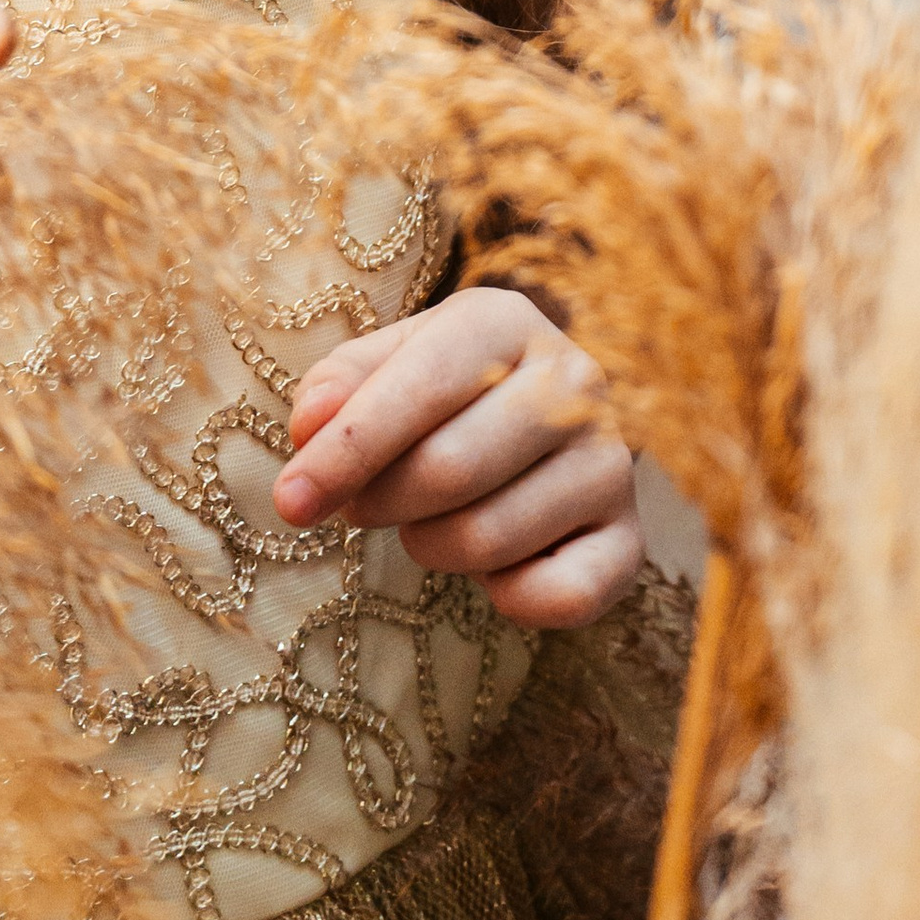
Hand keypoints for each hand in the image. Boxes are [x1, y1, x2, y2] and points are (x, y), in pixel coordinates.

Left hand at [272, 287, 643, 629]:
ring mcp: (611, 462)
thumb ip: (340, 384)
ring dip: (431, 547)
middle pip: (451, 470)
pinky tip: (492, 567)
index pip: (420, 389)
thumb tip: (309, 427)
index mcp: (505, 321)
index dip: (346, 450)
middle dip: (381, 502)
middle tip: (359, 506)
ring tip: (428, 520)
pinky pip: (560, 598)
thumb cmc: (446, 390)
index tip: (290, 501)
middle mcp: (574, 383)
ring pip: (490, 539)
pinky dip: (506, 598)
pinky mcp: (630, 539)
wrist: (545, 419)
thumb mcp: (390, 363)